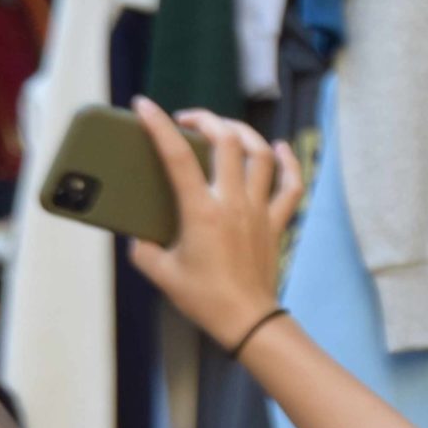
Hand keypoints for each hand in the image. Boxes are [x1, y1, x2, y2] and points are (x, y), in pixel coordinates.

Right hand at [128, 101, 303, 353]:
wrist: (247, 321)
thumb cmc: (204, 299)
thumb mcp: (160, 272)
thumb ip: (142, 247)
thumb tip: (136, 232)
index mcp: (201, 212)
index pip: (177, 157)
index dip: (158, 126)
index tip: (144, 106)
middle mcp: (233, 202)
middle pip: (227, 141)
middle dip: (206, 119)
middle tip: (188, 121)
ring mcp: (259, 210)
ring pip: (260, 155)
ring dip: (243, 132)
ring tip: (225, 128)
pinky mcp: (277, 222)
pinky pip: (291, 185)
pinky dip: (288, 162)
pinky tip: (279, 147)